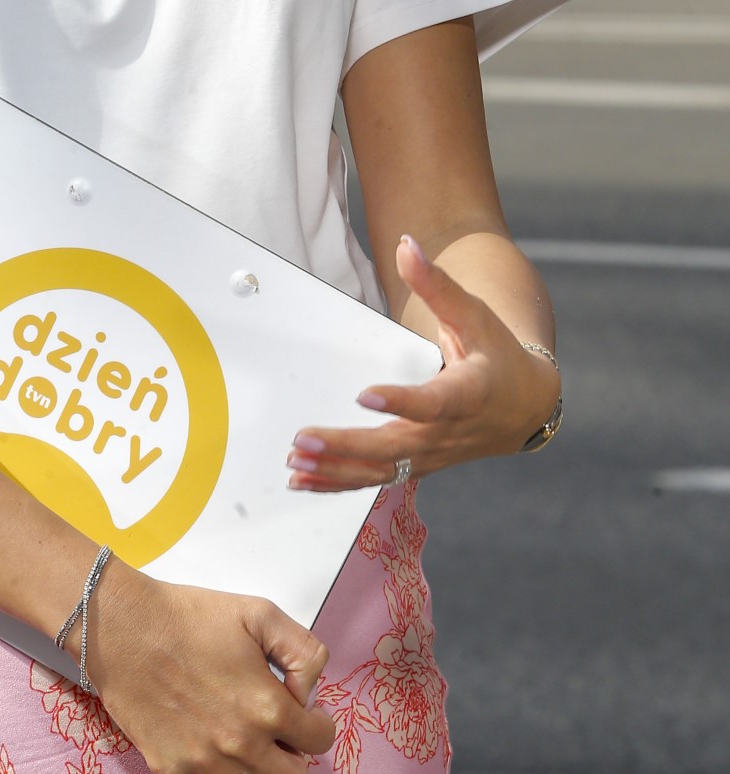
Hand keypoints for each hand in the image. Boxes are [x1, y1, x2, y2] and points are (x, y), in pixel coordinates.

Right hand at [82, 563, 334, 773]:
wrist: (122, 627)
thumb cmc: (186, 616)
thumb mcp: (259, 613)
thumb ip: (304, 652)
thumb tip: (309, 693)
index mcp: (267, 707)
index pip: (320, 741)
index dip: (318, 723)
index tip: (307, 714)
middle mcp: (240, 745)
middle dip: (293, 754)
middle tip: (279, 732)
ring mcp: (204, 763)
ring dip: (257, 767)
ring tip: (244, 738)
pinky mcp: (172, 769)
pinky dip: (218, 769)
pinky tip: (210, 740)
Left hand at [286, 235, 560, 490]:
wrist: (524, 406)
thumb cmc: (496, 354)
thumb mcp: (473, 314)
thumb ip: (436, 283)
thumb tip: (407, 245)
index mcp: (468, 393)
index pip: (432, 403)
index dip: (400, 401)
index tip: (363, 394)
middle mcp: (447, 432)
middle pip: (394, 446)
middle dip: (346, 445)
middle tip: (304, 438)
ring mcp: (430, 456)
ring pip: (380, 471)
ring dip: (334, 470)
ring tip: (293, 463)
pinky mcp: (415, 467)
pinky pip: (374, 480)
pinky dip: (337, 483)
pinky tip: (301, 481)